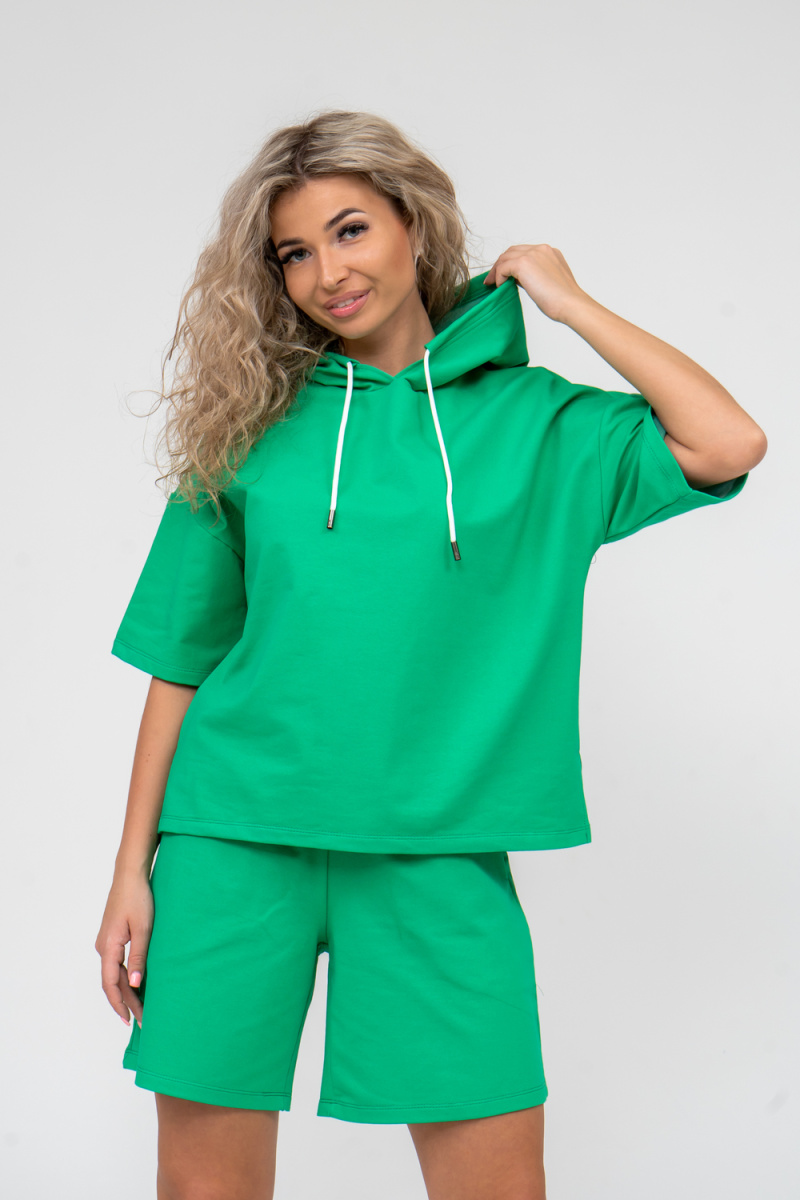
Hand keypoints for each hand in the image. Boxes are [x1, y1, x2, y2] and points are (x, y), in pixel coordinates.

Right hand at [95, 871, 153, 1029]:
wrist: (130, 875)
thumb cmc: (138, 898)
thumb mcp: (143, 929)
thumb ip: (139, 957)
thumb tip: (133, 985)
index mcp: (108, 947)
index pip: (110, 984)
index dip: (119, 1004)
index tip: (130, 1021)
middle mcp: (103, 947)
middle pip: (112, 982)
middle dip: (126, 1002)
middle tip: (142, 1020)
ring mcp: (106, 941)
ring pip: (114, 973)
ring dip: (126, 991)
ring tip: (141, 1007)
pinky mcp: (112, 936)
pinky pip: (116, 963)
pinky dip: (125, 976)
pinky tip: (136, 983)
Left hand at [483, 244, 589, 322]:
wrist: (570, 304)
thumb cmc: (563, 300)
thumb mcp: (549, 281)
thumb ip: (535, 275)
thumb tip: (516, 279)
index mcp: (549, 252)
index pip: (524, 252)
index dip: (511, 262)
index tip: (504, 275)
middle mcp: (541, 249)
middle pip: (512, 251)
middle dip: (501, 264)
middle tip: (492, 279)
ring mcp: (532, 254)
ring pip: (505, 257)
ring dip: (496, 271)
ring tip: (492, 284)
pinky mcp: (523, 263)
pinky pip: (503, 267)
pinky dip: (498, 277)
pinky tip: (500, 287)